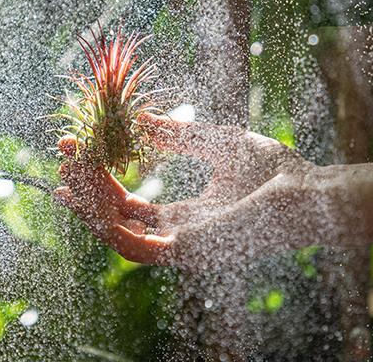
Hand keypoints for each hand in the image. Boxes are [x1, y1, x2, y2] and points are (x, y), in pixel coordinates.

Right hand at [54, 113, 318, 266]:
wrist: (309, 191)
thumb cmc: (275, 170)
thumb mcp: (216, 143)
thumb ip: (178, 136)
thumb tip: (140, 119)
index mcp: (187, 218)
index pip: (129, 205)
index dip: (99, 180)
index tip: (75, 149)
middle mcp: (179, 238)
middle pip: (116, 219)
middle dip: (85, 188)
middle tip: (63, 156)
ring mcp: (181, 249)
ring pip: (117, 233)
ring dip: (88, 203)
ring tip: (70, 167)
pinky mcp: (187, 253)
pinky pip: (134, 245)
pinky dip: (107, 222)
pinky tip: (90, 192)